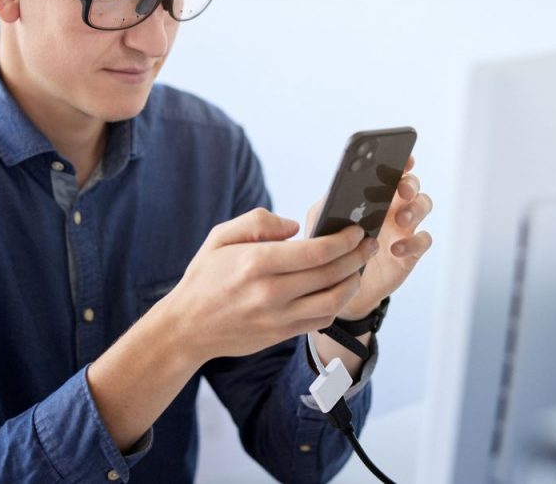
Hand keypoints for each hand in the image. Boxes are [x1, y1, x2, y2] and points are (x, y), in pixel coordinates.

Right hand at [159, 208, 377, 361]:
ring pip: (333, 301)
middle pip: (331, 274)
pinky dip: (337, 304)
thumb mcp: (220, 237)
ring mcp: (277, 317)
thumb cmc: (205, 277)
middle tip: (369, 244)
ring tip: (358, 267)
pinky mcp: (281, 334)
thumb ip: (258, 222)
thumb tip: (295, 227)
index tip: (356, 230)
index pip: (316, 251)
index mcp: (256, 262)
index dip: (344, 240)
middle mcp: (270, 292)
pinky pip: (321, 320)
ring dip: (353, 282)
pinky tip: (339, 289)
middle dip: (357, 257)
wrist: (187, 327)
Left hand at [306, 156, 433, 319]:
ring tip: (400, 220)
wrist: (339, 288)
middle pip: (412, 185)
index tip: (405, 158)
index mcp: (374, 196)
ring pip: (423, 206)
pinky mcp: (411, 252)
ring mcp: (404, 229)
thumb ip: (325, 206)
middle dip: (410, 183)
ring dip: (414, 209)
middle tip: (401, 188)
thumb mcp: (322, 225)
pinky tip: (394, 249)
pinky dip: (412, 242)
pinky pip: (422, 240)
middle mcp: (393, 207)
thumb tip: (335, 189)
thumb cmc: (333, 250)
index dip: (402, 162)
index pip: (391, 171)